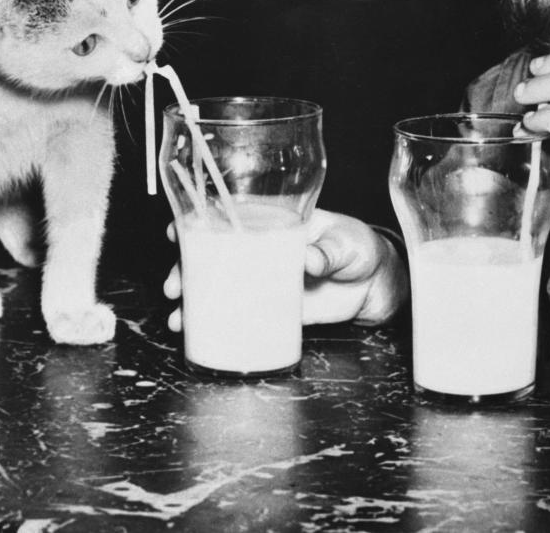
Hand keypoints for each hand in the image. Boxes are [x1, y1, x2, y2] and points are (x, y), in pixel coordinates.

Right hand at [161, 209, 407, 331]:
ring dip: (194, 299)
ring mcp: (264, 279)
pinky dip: (216, 323)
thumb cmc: (359, 248)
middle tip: (175, 285)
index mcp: (274, 222)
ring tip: (179, 317)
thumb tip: (309, 260)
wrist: (374, 284)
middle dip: (186, 268)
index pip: (230, 216)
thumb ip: (328, 251)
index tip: (178, 230)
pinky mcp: (272, 307)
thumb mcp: (346, 243)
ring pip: (220, 285)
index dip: (199, 220)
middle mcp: (262, 249)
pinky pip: (238, 313)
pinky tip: (197, 332)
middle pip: (214, 253)